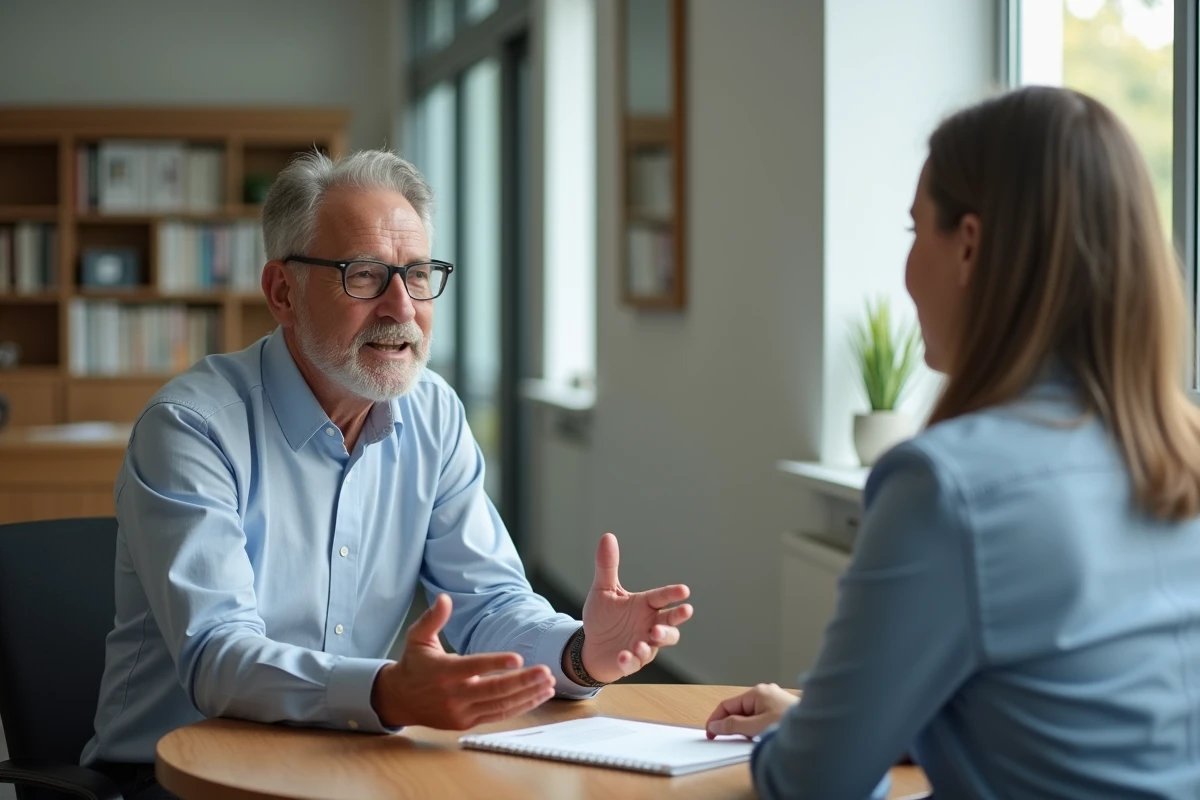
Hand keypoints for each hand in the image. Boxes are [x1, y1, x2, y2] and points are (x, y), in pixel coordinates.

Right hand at [371, 594, 555, 729]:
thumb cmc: (414, 664)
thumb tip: (444, 598)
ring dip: (527, 695)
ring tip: (548, 683)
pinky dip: (520, 707)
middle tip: (546, 671)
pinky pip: (498, 716)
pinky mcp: (467, 723)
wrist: (400, 700)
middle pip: (492, 691)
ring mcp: (460, 712)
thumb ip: (433, 618)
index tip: (518, 658)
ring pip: (499, 706)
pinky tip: (537, 696)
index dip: (495, 663)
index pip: (472, 667)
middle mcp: (452, 695)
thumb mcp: (417, 638)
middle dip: (522, 682)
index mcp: (442, 671)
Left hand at [577, 533, 692, 683]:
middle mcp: (649, 624)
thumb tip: (607, 537)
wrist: (591, 645)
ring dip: (656, 640)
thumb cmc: (603, 617)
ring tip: (644, 639)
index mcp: (645, 605)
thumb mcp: (603, 590)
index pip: (662, 597)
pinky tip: (624, 655)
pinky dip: (631, 660)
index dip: (673, 593)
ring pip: (658, 644)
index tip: (684, 590)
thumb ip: (607, 566)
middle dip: (678, 618)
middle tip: (685, 611)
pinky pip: (635, 663)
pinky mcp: (631, 662)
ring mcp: (643, 643)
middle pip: (670, 622)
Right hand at [705, 683, 798, 738]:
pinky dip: (758, 727)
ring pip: (751, 714)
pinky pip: (762, 717)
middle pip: (739, 709)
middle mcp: (766, 693)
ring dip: (747, 727)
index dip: (716, 719)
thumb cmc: (792, 724)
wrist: (821, 730)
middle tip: (732, 739)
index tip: (710, 732)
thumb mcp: (756, 727)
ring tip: (754, 738)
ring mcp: (775, 701)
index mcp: (757, 692)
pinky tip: (764, 736)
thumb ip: (733, 725)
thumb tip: (717, 724)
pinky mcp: (783, 710)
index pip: (727, 704)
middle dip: (733, 724)